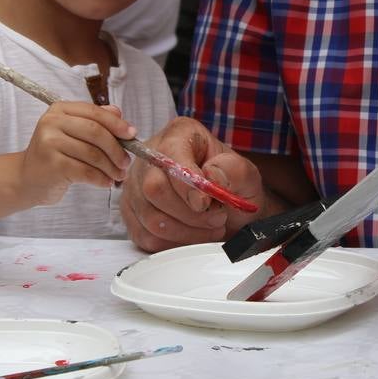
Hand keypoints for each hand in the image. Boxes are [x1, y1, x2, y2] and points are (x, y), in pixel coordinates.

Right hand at [19, 102, 134, 205]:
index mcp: (59, 109)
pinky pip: (85, 171)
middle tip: (126, 162)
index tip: (132, 134)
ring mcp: (50, 143)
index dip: (117, 124)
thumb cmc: (55, 155)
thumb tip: (119, 113)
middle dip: (116, 148)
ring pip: (93, 154)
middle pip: (95, 132)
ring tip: (118, 175)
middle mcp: (52, 122)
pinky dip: (100, 178)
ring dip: (111, 167)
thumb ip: (94, 120)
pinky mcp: (52, 165)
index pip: (94, 112)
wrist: (27, 178)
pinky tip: (106, 182)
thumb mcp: (72, 133)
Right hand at [119, 117, 262, 252]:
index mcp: (179, 135)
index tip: (205, 204)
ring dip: (186, 232)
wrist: (228, 208)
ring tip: (210, 227)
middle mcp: (150, 157)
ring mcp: (136, 186)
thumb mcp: (246, 174)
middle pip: (153, 189)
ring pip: (150, 218)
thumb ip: (233, 170)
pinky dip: (174, 244)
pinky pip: (146, 236)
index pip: (170, 158)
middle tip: (217, 218)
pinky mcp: (132, 213)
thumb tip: (210, 177)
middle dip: (189, 214)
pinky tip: (192, 236)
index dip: (186, 184)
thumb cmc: (232, 186)